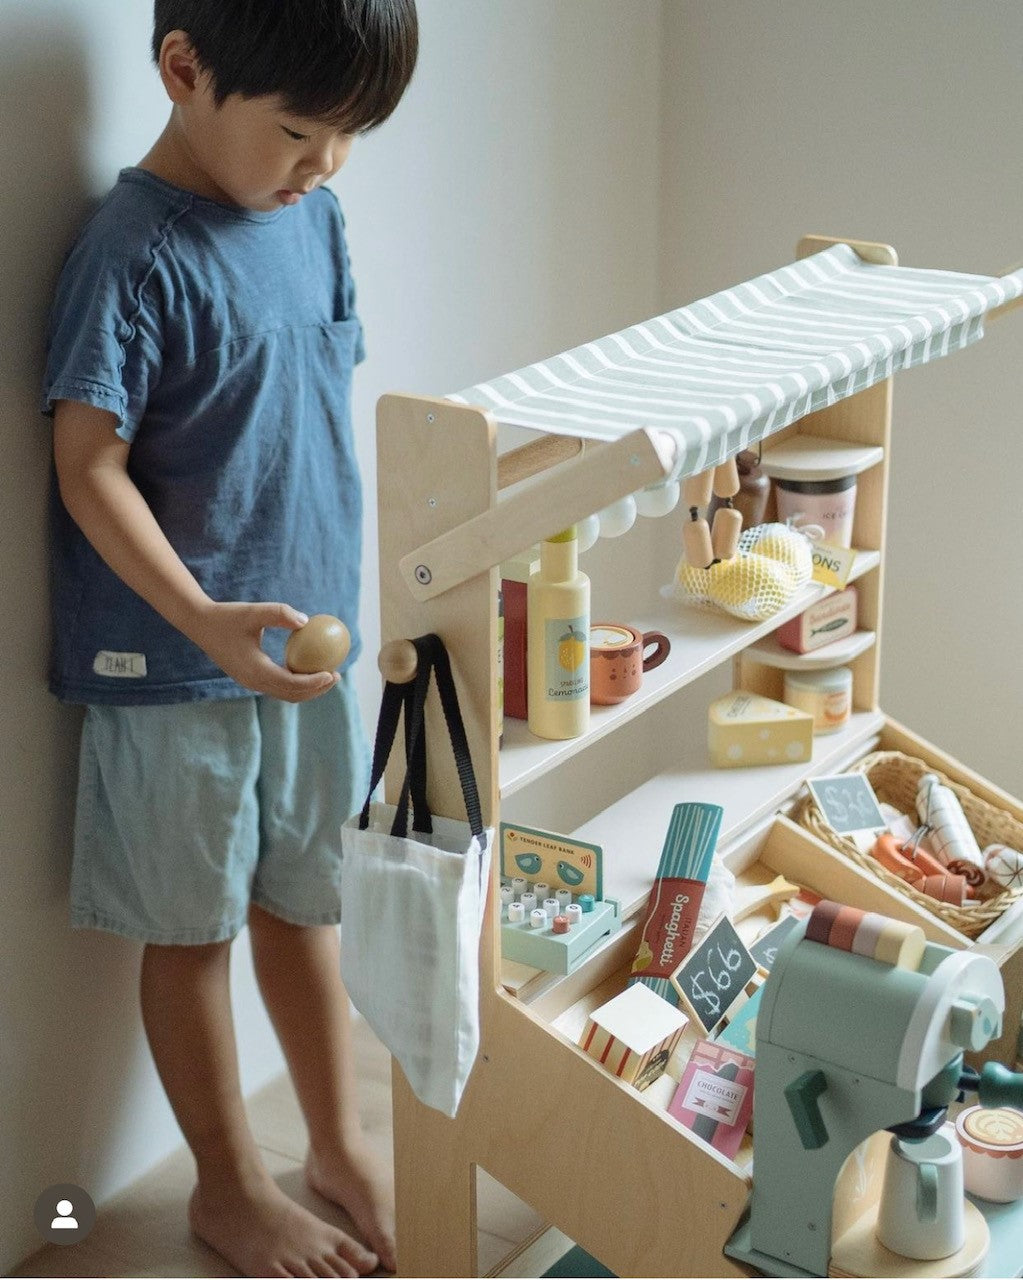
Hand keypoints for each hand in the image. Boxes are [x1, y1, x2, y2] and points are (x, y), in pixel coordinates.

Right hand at [188, 601, 339, 701]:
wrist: (200, 624)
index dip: (315, 682)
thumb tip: (306, 621)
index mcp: (255, 671)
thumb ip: (280, 614)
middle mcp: (253, 682)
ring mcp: (250, 682)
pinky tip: (307, 667)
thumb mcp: (254, 611)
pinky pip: (277, 685)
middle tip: (336, 675)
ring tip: (326, 674)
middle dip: (317, 689)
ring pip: (285, 693)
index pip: (292, 684)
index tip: (333, 673)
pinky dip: (295, 682)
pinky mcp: (249, 678)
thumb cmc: (228, 616)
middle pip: (292, 695)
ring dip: (307, 688)